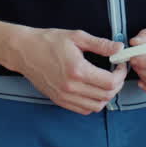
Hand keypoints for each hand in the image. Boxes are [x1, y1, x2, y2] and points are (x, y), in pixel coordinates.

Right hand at [11, 28, 126, 113]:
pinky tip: (93, 89)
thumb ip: (100, 44)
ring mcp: (64, 96)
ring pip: (96, 106)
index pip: (110, 82)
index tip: (121, 65)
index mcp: (77, 70)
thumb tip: (119, 48)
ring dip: (106, 96)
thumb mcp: (76, 37)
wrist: (24, 51)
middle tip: (116, 72)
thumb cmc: (48, 41)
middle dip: (117, 85)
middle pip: (106, 96)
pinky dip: (93, 103)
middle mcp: (71, 87)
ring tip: (106, 81)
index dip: (121, 75)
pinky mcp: (59, 100)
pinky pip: (83, 110)